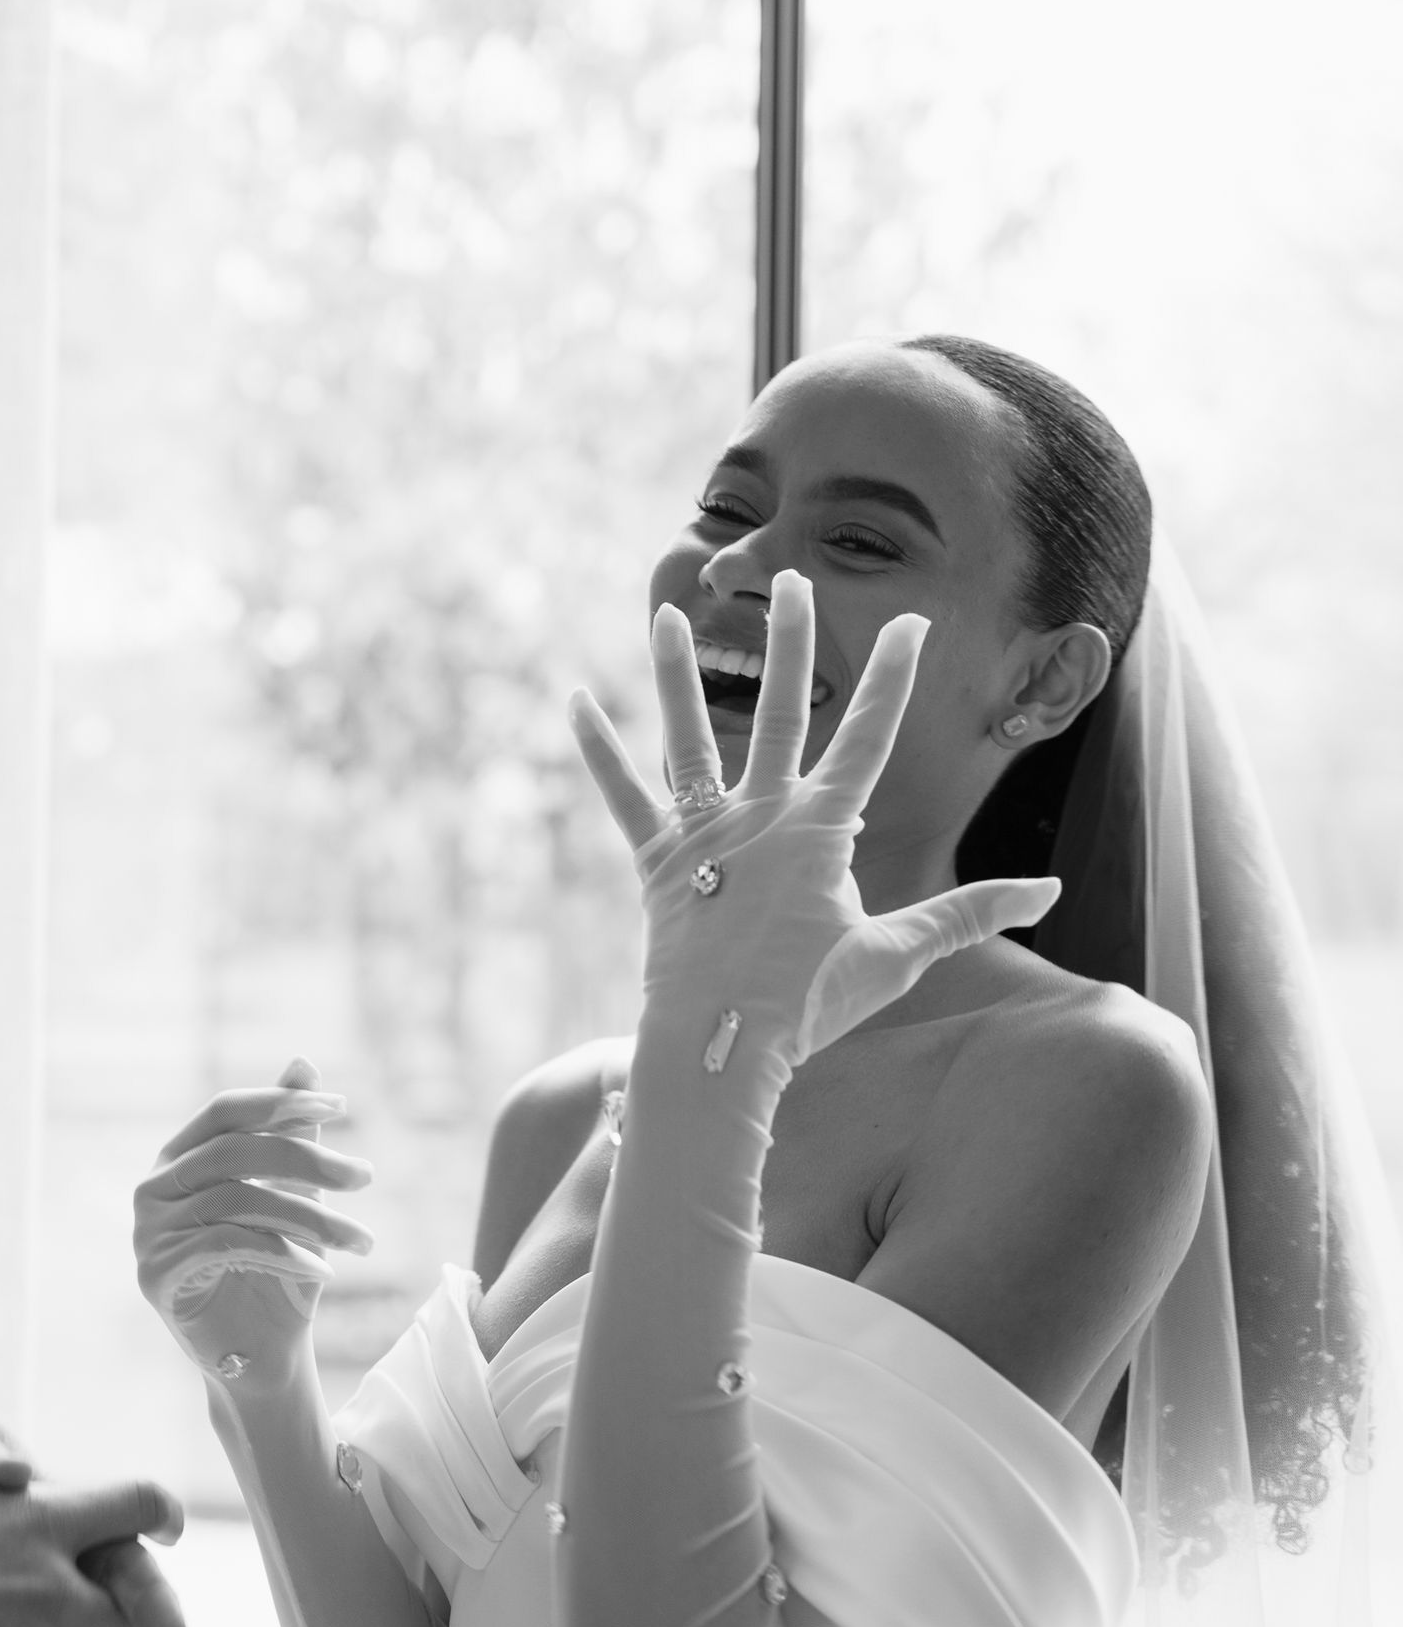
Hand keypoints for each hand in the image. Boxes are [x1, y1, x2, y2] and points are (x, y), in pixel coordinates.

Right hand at [134, 1054, 372, 1390]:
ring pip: (240, 1200)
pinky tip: (324, 1270)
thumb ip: (290, 1132)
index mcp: (178, 1158)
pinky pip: (229, 1245)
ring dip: (313, 1217)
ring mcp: (147, 1231)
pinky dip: (286, 1254)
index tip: (343, 1107)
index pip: (224, 1111)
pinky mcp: (155, 1274)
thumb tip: (303, 1061)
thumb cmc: (275, 1272)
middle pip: (235, 1152)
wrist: (258, 1358)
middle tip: (366, 1176)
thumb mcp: (292, 1196)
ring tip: (362, 1240)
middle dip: (309, 1160)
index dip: (281, 1103)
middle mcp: (153, 1188)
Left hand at [569, 571, 1058, 1074]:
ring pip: (690, 738)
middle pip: (783, 712)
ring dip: (677, 674)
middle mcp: (762, 816)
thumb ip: (969, 912)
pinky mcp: (657, 863)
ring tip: (666, 616)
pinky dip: (597, 750)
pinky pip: (622, 795)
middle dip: (793, 641)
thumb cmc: (813, 1006)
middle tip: (794, 578)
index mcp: (823, 830)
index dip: (894, 676)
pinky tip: (574, 701)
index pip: (870, 736)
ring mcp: (705, 836)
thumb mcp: (898, 954)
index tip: (912, 622)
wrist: (723, 1047)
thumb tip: (1051, 887)